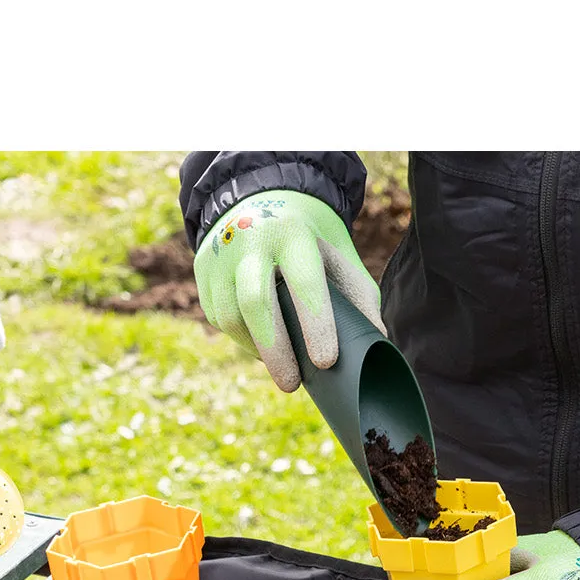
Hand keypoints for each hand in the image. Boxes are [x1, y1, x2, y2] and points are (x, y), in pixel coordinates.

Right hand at [193, 189, 383, 392]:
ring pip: (230, 315)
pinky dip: (242, 339)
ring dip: (258, 350)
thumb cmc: (312, 240)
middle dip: (276, 350)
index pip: (304, 283)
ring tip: (282, 368)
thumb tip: (377, 343)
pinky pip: (218, 317)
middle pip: (256, 302)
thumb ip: (359, 297)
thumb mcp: (340, 256)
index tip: (325, 362)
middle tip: (292, 384)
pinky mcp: (203, 270)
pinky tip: (263, 347)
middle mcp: (250, 240)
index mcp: (293, 233)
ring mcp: (220, 254)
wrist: (263, 195)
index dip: (316, 326)